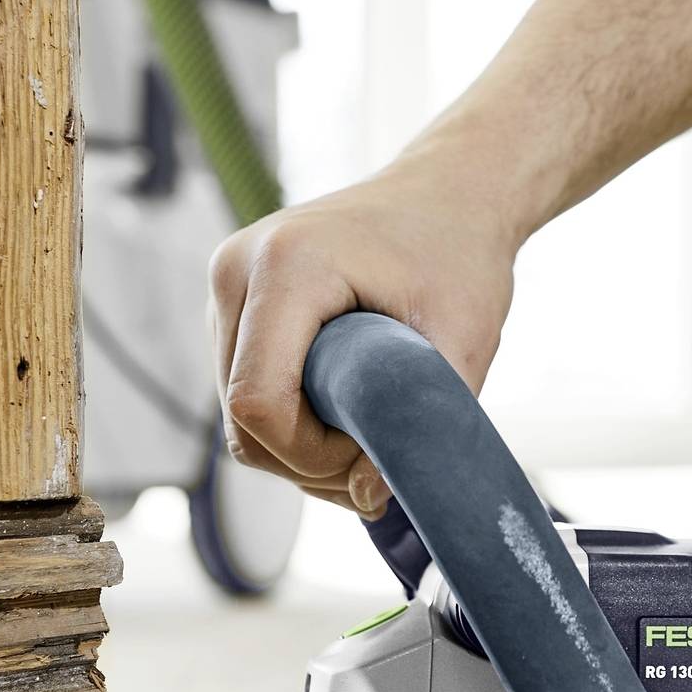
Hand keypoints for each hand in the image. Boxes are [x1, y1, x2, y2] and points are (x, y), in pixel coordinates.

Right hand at [208, 163, 518, 516]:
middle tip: (381, 453)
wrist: (448, 193)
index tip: (375, 453)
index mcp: (286, 265)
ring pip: (237, 415)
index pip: (257, 403)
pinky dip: (290, 422)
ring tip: (370, 433)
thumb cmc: (460, 255)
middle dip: (308, 460)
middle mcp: (236, 271)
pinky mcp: (233, 305)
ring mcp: (227, 288)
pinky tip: (346, 412)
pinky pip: (243, 391)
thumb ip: (420, 424)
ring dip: (298, 448)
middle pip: (240, 419)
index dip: (311, 456)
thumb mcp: (464, 340)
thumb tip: (365, 498)